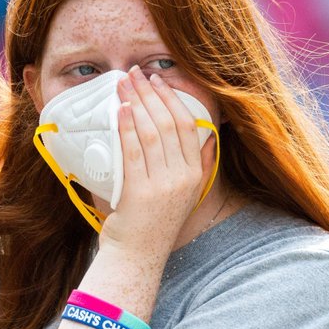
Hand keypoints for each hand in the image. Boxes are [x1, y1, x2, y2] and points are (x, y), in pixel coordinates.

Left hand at [100, 65, 216, 257]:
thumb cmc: (154, 222)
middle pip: (168, 124)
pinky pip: (133, 152)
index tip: (158, 80)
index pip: (188, 126)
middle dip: (150, 94)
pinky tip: (119, 110)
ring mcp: (163, 186)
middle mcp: (183, 178)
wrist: (137, 256)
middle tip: (134, 73)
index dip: (172, 98)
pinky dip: (126, 128)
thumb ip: (199, 166)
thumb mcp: (185, 192)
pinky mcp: (140, 192)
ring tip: (123, 84)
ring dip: (135, 104)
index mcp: (195, 174)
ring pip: (151, 133)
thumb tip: (209, 137)